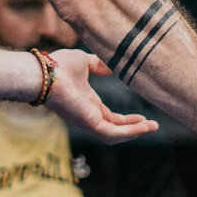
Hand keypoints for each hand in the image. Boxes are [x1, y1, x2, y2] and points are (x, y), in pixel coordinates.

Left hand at [43, 49, 158, 142]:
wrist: (44, 72)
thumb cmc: (58, 66)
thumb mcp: (85, 62)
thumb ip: (99, 64)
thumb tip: (112, 65)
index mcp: (88, 103)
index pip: (110, 117)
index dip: (127, 119)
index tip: (142, 117)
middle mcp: (88, 115)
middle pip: (115, 129)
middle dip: (134, 129)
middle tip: (152, 126)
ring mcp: (88, 121)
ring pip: (115, 135)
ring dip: (134, 133)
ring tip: (152, 128)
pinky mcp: (89, 123)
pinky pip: (112, 133)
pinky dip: (128, 132)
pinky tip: (144, 127)